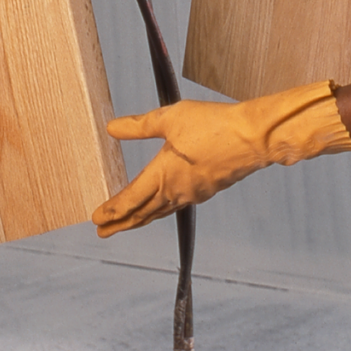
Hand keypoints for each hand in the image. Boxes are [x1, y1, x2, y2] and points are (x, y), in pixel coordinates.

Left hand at [91, 81, 350, 236]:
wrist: (254, 137)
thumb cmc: (214, 125)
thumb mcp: (170, 118)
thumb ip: (140, 125)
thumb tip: (112, 128)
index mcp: (163, 175)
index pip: (130, 200)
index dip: (111, 211)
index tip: (95, 219)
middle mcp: (177, 191)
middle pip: (143, 213)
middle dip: (121, 223)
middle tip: (103, 232)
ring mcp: (194, 193)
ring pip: (161, 211)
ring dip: (141, 219)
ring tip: (129, 223)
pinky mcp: (208, 188)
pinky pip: (178, 205)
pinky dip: (163, 210)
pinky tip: (165, 205)